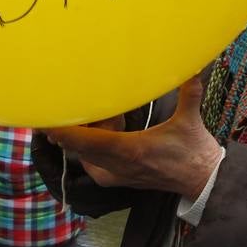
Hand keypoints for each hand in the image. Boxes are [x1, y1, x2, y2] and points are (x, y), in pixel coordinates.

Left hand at [43, 79, 221, 197]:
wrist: (201, 181)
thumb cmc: (195, 151)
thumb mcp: (190, 119)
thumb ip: (190, 90)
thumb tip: (195, 65)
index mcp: (131, 150)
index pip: (88, 141)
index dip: (64, 131)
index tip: (44, 121)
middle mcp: (117, 166)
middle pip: (79, 147)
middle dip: (70, 127)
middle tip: (65, 106)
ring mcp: (116, 176)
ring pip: (84, 155)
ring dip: (83, 137)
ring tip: (102, 118)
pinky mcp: (118, 180)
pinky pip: (92, 164)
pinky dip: (89, 150)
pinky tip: (104, 135)